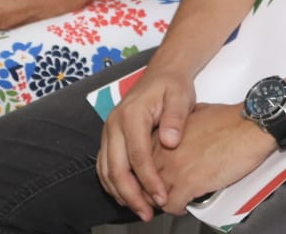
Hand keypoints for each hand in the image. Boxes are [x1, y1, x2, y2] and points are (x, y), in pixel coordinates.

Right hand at [98, 68, 197, 221]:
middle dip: (132, 195)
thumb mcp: (181, 97)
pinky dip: (113, 184)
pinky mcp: (109, 138)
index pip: (137, 156)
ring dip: (121, 194)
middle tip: (148, 213)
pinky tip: (127, 196)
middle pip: (117, 169)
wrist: (162, 74)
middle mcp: (113, 125)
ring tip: (140, 210)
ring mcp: (108, 132)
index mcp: (131, 115)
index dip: (149, 180)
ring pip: (107, 171)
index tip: (162, 196)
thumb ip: (176, 118)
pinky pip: (105, 166)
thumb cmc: (172, 86)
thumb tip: (170, 142)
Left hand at [150, 103, 274, 214]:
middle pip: (145, 180)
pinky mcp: (189, 184)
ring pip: (154, 195)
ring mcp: (174, 169)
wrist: (250, 127)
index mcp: (165, 136)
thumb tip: (183, 129)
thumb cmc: (232, 120)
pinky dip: (177, 209)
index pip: (143, 160)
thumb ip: (182, 123)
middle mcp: (164, 153)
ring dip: (162, 201)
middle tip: (161, 193)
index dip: (149, 172)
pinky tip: (184, 206)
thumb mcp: (198, 112)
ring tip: (172, 201)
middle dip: (152, 189)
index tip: (155, 176)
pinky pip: (171, 205)